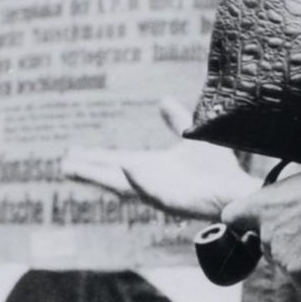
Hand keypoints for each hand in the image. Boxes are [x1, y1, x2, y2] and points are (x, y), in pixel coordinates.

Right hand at [63, 98, 249, 222]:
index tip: (74, 152)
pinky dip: (137, 180)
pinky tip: (126, 168)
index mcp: (152, 167)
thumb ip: (177, 121)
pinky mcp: (171, 200)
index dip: (95, 157)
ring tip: (75, 169)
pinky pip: (150, 190)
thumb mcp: (191, 136)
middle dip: (88, 170)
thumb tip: (163, 100)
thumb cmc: (218, 170)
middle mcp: (150, 181)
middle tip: (64, 164)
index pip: (116, 161)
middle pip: (111, 175)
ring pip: (121, 185)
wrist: (237, 189)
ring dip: (99, 176)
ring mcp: (158, 192)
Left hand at [222, 169, 300, 285]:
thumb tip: (283, 213)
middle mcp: (263, 232)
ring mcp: (278, 254)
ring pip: (285, 264)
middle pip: (265, 246)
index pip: (231, 218)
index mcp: (260, 205)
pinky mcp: (296, 272)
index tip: (252, 226)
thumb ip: (280, 203)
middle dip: (284, 243)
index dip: (242, 224)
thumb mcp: (297, 186)